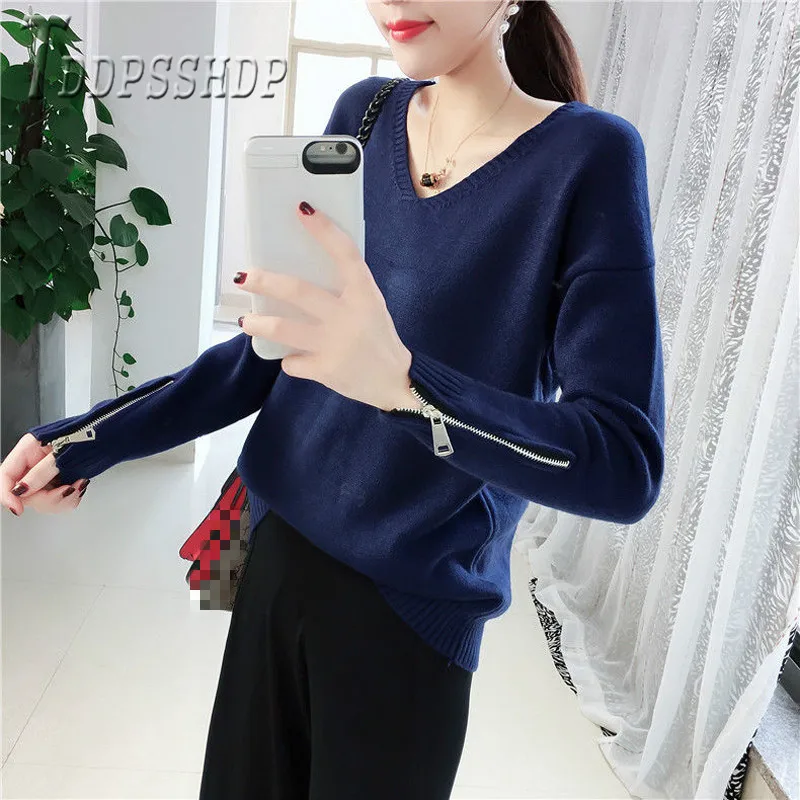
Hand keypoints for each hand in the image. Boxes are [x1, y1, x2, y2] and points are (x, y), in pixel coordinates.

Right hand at [1, 433, 88, 516]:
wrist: (112, 435)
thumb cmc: (91, 433)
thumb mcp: (63, 452)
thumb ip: (41, 472)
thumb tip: (22, 489)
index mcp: (29, 448)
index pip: (6, 475)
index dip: (7, 494)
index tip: (18, 508)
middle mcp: (34, 462)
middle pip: (24, 492)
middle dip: (45, 498)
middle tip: (65, 490)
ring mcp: (46, 473)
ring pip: (41, 499)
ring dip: (60, 499)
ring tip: (77, 486)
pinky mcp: (59, 481)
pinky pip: (57, 499)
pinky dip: (69, 498)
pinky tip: (79, 486)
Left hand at [235, 201, 421, 411]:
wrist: (395, 382)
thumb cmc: (378, 339)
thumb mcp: (371, 307)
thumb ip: (346, 292)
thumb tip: (303, 274)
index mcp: (365, 295)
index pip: (345, 254)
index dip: (324, 230)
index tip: (302, 210)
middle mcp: (349, 316)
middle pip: (298, 291)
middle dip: (265, 282)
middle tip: (243, 276)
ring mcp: (335, 344)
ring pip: (284, 329)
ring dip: (260, 323)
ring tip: (246, 320)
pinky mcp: (325, 370)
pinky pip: (293, 362)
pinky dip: (290, 360)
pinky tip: (294, 359)